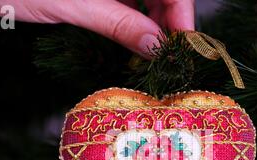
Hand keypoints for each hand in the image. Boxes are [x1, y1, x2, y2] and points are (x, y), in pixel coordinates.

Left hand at [0, 0, 194, 57]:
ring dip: (152, 26)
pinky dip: (134, 24)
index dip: (182, 13)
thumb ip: (119, 24)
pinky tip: (133, 42)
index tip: (181, 44)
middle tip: (165, 56)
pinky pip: (127, 5)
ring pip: (146, 0)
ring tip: (149, 55)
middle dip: (168, 23)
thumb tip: (155, 47)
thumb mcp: (75, 6)